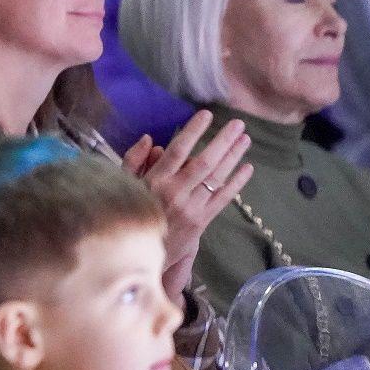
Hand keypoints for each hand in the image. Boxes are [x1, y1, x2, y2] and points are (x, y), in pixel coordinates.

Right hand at [120, 110, 251, 298]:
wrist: (138, 255)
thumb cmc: (127, 214)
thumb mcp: (122, 184)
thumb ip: (133, 160)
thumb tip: (153, 140)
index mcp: (154, 180)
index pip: (178, 151)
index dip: (193, 132)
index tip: (206, 115)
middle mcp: (175, 193)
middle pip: (204, 162)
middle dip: (223, 141)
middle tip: (239, 123)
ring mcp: (191, 208)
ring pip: (217, 178)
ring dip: (234, 157)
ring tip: (245, 139)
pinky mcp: (202, 222)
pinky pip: (223, 198)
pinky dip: (237, 182)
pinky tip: (247, 167)